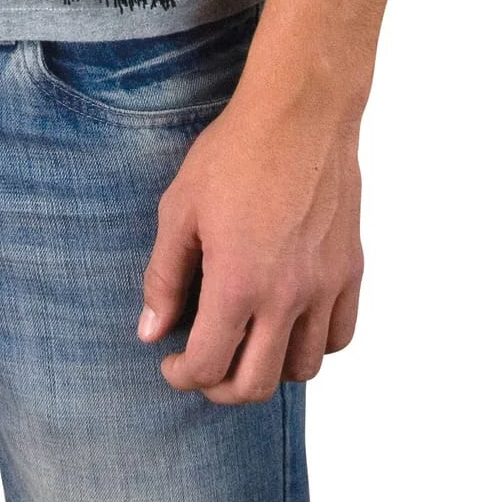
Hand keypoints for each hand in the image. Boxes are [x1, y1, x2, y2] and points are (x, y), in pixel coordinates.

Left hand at [137, 78, 363, 400]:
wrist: (299, 113)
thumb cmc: (235, 153)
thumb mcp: (179, 208)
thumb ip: (163, 276)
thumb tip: (151, 332)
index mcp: (238, 283)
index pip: (209, 366)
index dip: (182, 376)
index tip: (171, 362)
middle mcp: (287, 296)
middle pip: (256, 384)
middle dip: (221, 387)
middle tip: (204, 366)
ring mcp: (324, 286)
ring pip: (303, 368)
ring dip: (269, 369)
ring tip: (247, 343)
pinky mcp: (350, 270)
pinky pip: (340, 336)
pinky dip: (314, 344)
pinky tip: (291, 323)